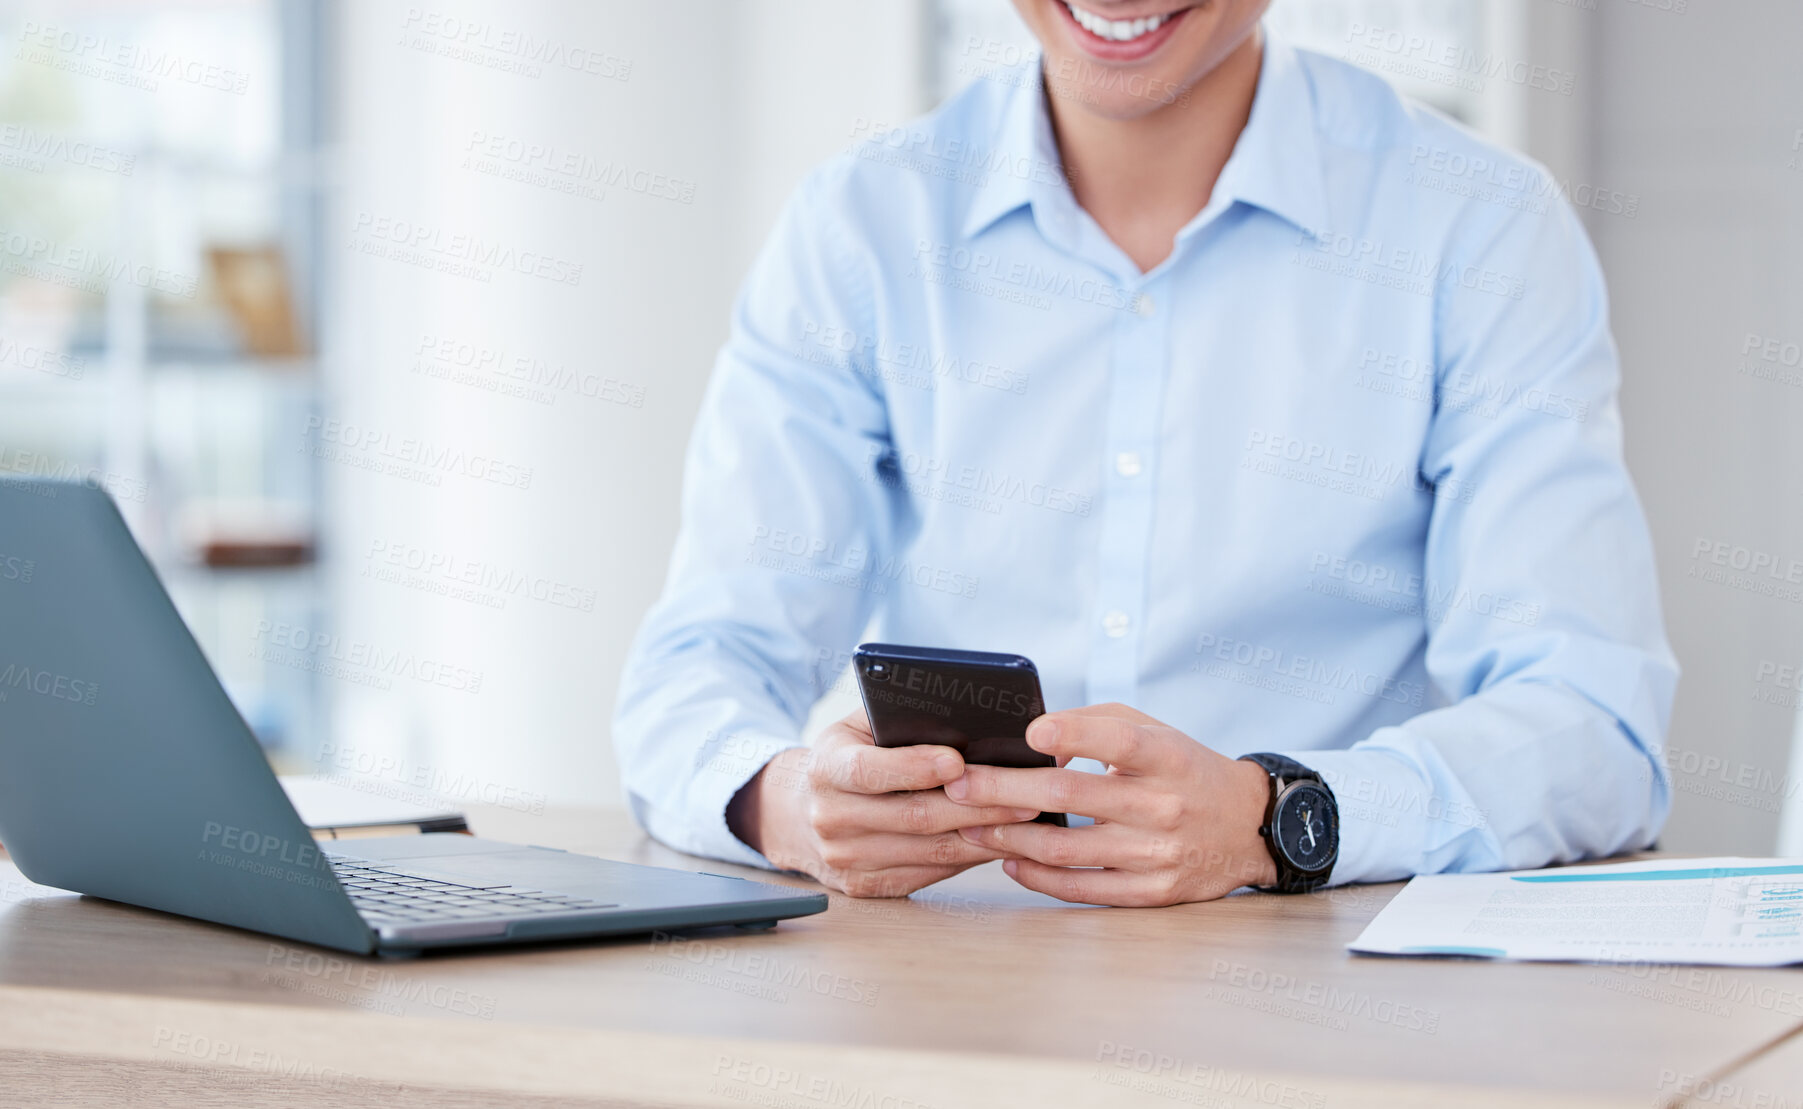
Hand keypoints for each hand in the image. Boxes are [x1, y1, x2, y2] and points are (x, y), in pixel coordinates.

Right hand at [726, 709, 1039, 897]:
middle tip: (1025, 795)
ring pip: (928, 850)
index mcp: (825, 768)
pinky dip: (968, 859)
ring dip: (983, 837)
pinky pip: (928, 873)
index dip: (914, 767)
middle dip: (976, 806)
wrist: (799, 812)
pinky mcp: (865, 887)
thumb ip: (899, 718)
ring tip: (1026, 821)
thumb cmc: (848, 756)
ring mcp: (845, 858)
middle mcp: (830, 817)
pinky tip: (999, 842)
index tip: (958, 761)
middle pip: (913, 816)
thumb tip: (967, 716)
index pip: (868, 770)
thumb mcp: (858, 726)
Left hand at [946, 703, 1278, 905]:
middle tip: (957, 784)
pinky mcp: (1152, 892)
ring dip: (1008, 839)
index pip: (1119, 740)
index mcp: (1168, 757)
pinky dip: (1038, 877)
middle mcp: (1165, 806)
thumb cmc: (1184, 769)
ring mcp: (1159, 854)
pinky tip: (1010, 862)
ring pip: (1066, 849)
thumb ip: (1096, 725)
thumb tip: (1034, 740)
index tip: (1030, 734)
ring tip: (969, 826)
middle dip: (1003, 790)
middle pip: (1071, 797)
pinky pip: (1082, 888)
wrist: (1248, 828)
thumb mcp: (1155, 730)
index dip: (1073, 736)